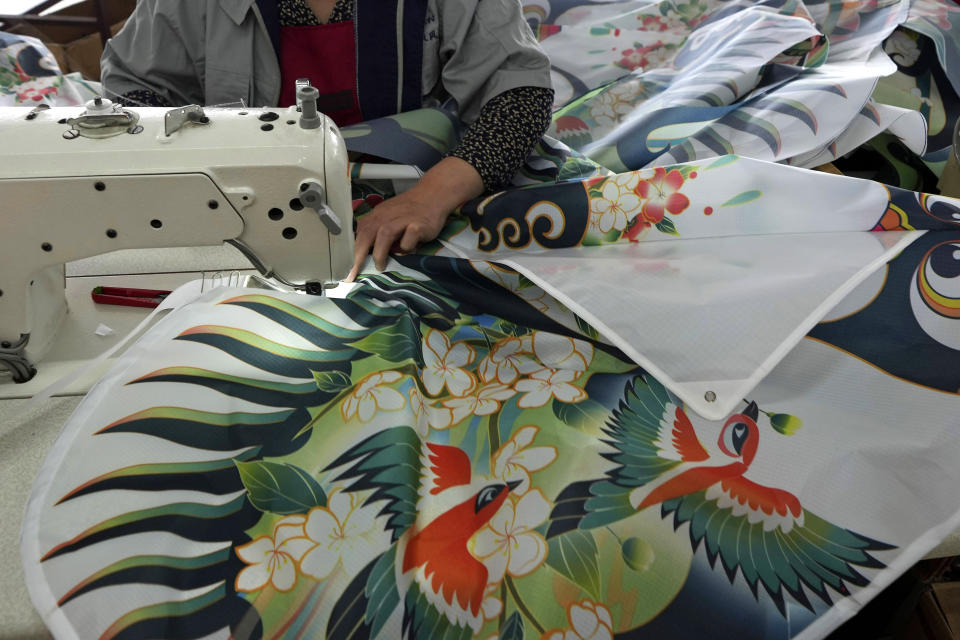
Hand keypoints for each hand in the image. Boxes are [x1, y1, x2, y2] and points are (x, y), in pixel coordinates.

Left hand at [346, 156, 483, 280]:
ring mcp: (403, 219)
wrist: (433, 194)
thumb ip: (378, 230)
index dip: (352, 251)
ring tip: (380, 266)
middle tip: (355, 272)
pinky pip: (408, 239)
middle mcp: (387, 216)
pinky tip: (409, 249)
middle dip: (358, 255)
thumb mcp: (389, 215)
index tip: (348, 269)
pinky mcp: (418, 225)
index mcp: (377, 215)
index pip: (360, 233)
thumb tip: (365, 250)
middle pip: (367, 234)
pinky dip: (406, 247)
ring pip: (384, 234)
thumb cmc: (410, 209)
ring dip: (379, 252)